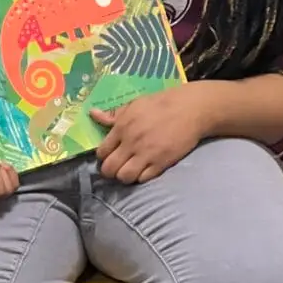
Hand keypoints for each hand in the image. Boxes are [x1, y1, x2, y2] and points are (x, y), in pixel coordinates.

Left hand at [92, 86, 210, 184]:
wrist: (190, 109)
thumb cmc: (161, 104)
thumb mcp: (135, 104)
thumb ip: (114, 114)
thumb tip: (93, 114)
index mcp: (122, 127)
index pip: (101, 152)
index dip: (104, 157)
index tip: (111, 156)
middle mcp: (131, 142)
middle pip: (109, 169)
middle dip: (111, 171)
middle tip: (118, 167)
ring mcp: (146, 154)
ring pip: (124, 177)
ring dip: (126, 176)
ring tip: (132, 170)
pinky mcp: (161, 162)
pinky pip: (144, 178)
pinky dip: (142, 177)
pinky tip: (146, 169)